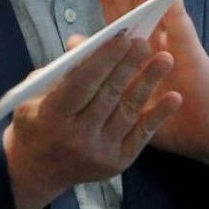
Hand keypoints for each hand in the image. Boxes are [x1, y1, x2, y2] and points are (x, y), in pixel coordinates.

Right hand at [2, 30, 180, 208]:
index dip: (103, 60)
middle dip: (128, 66)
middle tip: (145, 42)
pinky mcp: (117, 163)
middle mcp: (77, 137)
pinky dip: (158, 115)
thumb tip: (85, 42)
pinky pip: (141, 135)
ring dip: (148, 84)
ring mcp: (99, 152)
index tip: (121, 37)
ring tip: (164, 60)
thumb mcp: (34, 93)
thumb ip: (61, 70)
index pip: (82, 83)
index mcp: (52, 116)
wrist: (37, 170)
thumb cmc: (35, 121)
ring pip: (128, 112)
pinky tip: (174, 97)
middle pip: (107, 95)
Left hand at [79, 0, 208, 170]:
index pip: (114, 7)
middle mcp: (154, 35)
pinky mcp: (190, 49)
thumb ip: (104, 65)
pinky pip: (177, 16)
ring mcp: (172, 39)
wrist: (208, 136)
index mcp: (137, 45)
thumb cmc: (168, 115)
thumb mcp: (127, 92)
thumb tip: (73, 41)